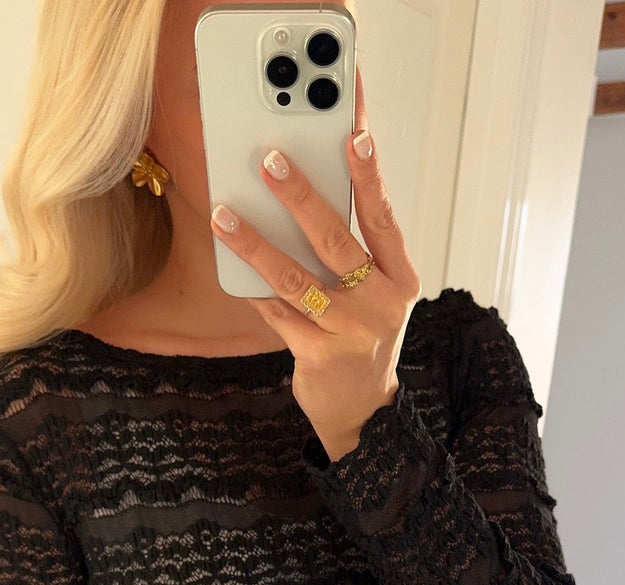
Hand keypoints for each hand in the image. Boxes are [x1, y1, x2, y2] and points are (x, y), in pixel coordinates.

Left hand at [209, 64, 421, 460]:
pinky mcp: (319, 356)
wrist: (363, 410)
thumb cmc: (363, 337)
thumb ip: (354, 252)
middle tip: (271, 161)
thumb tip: (306, 193)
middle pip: (336, 240)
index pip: (383, 217)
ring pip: (296, 278)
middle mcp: (381, 303)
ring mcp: (350, 332)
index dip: (369, 176)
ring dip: (256, 244)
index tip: (355, 134)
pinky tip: (230, 264)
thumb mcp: (375, 294)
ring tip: (224, 216)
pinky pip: (278, 313)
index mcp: (400, 278)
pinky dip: (253, 289)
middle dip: (301, 196)